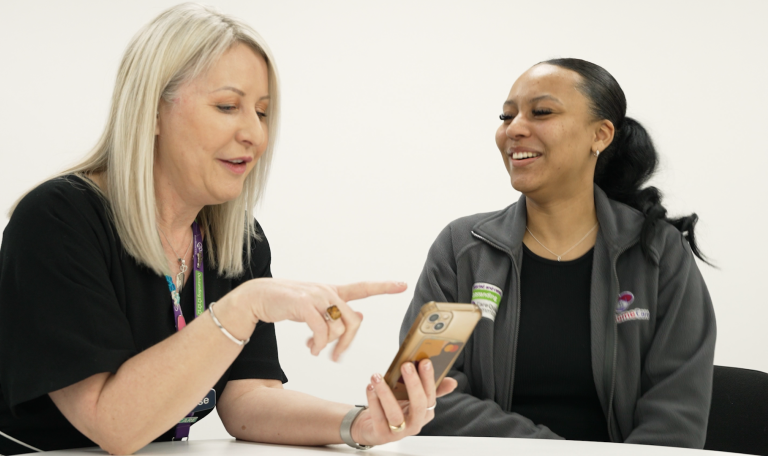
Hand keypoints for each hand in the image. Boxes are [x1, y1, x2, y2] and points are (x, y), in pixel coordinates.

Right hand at [226, 278, 406, 359]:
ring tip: (315, 349)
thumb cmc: (287, 304)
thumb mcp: (314, 308)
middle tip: (336, 357)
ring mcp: (317, 297)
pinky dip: (318, 345)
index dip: (384, 287)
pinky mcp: (304, 305)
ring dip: (328, 345)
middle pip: (353, 321)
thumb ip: (336, 312)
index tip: (403, 284)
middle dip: (347, 343)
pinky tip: (310, 349)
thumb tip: (361, 316)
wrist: (258, 297)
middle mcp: (328, 291)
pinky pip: (322, 331)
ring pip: (338, 328)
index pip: (363, 287)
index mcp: (333, 291)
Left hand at [351, 360, 457, 445]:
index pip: (431, 396)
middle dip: (413, 384)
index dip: (429, 379)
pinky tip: (370, 387)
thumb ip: (430, 388)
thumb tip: (452, 382)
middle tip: (406, 365)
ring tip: (377, 377)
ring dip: (385, 393)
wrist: (373, 427)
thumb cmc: (395, 407)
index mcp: (425, 413)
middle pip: (418, 405)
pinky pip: (378, 417)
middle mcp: (415, 423)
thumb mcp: (412, 397)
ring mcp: (399, 432)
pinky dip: (373, 400)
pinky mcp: (382, 435)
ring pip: (395, 413)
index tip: (425, 361)